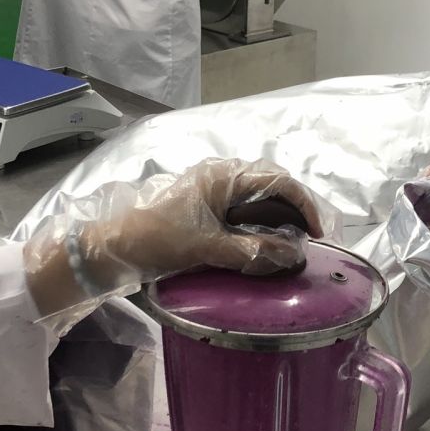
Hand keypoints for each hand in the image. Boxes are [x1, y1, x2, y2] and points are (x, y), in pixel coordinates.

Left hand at [98, 159, 322, 281]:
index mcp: (224, 175)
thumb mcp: (208, 247)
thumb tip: (293, 254)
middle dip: (295, 210)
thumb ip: (253, 250)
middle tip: (309, 240)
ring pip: (257, 197)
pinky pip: (241, 208)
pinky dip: (258, 223)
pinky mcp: (203, 204)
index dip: (304, 206)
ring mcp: (211, 189)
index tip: (318, 235)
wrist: (111, 245)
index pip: (279, 181)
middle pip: (271, 185)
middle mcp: (221, 175)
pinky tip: (263, 243)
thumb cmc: (157, 238)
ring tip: (291, 244)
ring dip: (277, 217)